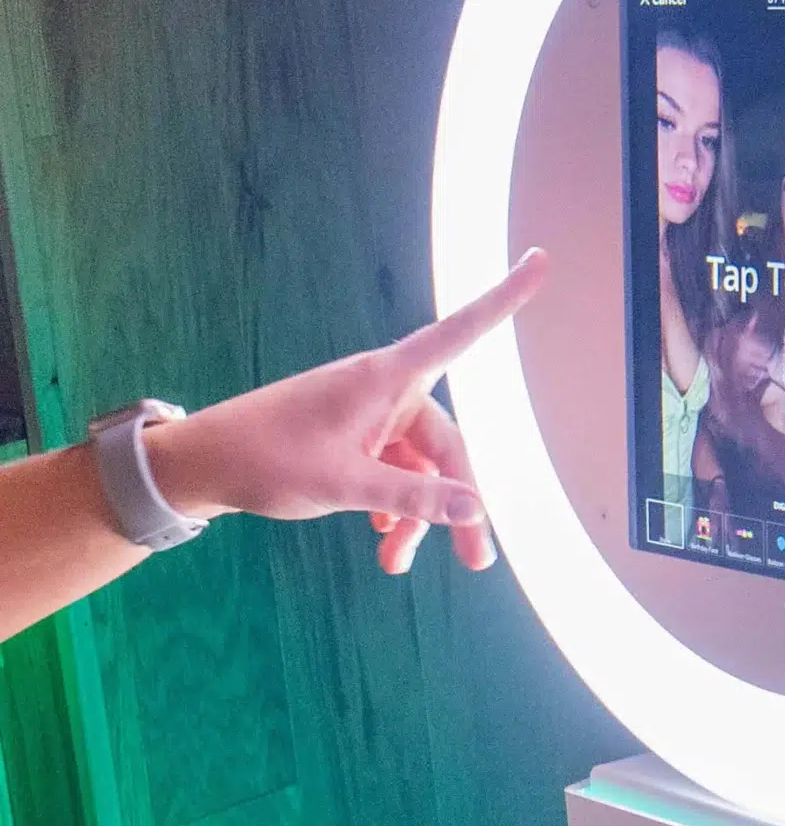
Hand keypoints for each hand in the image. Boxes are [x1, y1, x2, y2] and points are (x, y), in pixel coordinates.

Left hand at [146, 253, 545, 576]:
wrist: (202, 465)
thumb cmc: (266, 458)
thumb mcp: (344, 484)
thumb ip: (412, 496)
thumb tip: (475, 509)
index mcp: (385, 379)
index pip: (459, 334)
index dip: (503, 299)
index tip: (541, 259)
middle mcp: (384, 392)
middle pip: (446, 445)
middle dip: (457, 504)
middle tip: (476, 562)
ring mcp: (368, 418)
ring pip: (418, 469)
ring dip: (417, 518)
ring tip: (398, 566)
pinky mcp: (352, 440)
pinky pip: (391, 474)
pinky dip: (392, 508)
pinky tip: (384, 543)